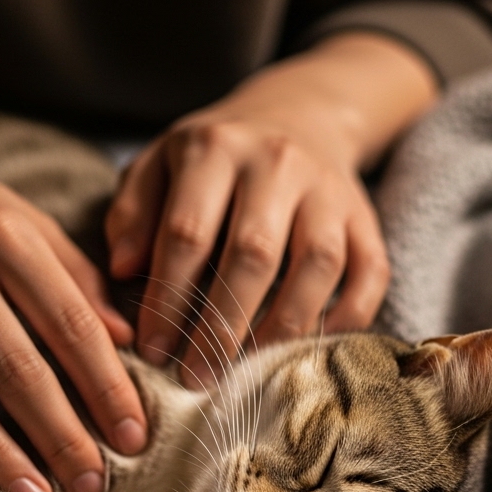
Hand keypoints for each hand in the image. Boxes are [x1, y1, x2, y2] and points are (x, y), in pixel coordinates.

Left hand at [104, 33, 437, 386]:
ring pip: (317, 264)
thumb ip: (131, 213)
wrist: (299, 114)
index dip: (167, 299)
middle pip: (253, 254)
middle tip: (195, 377)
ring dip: (282, 327)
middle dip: (220, 326)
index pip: (187, 233)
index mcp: (216, 148)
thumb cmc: (212, 160)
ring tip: (248, 371)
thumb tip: (122, 270)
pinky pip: (369, 272)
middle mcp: (278, 162)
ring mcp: (329, 189)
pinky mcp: (365, 217)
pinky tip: (311, 350)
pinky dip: (347, 317)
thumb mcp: (157, 165)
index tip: (152, 349)